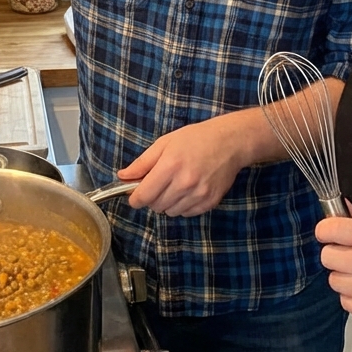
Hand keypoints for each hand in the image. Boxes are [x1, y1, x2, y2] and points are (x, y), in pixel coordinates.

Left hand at [116, 115, 250, 215]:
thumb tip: (122, 176)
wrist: (229, 142)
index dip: (135, 199)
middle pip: (156, 206)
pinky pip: (186, 213)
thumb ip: (142, 163)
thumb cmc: (195, 139)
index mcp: (169, 166)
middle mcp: (184, 183)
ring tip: (175, 186)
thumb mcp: (164, 143)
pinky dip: (182, 206)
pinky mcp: (210, 202)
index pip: (144, 195)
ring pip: (170, 212)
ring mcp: (198, 194)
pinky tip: (187, 191)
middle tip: (158, 185)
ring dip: (167, 203)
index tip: (134, 196)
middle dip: (151, 198)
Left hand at [315, 202, 351, 328]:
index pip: (334, 230)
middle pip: (328, 257)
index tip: (328, 233)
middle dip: (334, 254)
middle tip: (348, 254)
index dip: (325, 230)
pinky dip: (351, 297)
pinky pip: (345, 302)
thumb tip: (344, 209)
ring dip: (343, 276)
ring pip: (334, 281)